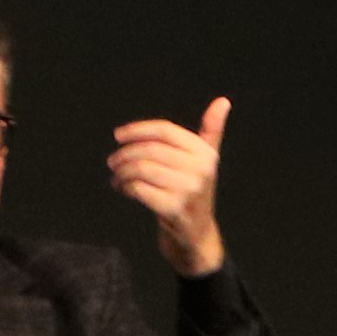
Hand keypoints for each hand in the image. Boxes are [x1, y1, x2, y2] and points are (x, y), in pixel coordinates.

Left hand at [107, 97, 231, 277]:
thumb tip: (223, 101)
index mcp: (205, 153)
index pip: (165, 130)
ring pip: (141, 169)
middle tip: (113, 161)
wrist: (197, 234)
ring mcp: (188, 189)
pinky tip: (124, 189)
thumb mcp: (206, 161)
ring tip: (117, 176)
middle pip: (150, 150)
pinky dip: (126, 187)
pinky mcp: (173, 208)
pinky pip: (139, 188)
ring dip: (122, 172)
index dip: (138, 130)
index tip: (118, 135)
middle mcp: (200, 169)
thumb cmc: (195, 191)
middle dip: (125, 154)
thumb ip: (211, 130)